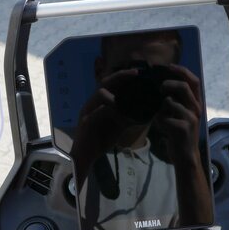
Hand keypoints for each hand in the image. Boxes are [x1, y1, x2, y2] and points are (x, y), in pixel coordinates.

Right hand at [70, 69, 137, 184]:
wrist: (84, 156)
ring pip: (100, 94)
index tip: (137, 73)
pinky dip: (110, 111)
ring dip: (116, 95)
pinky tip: (121, 116)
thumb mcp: (117, 126)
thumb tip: (144, 112)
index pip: (109, 83)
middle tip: (136, 74)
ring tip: (128, 101)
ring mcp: (87, 111)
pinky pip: (98, 111)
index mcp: (98, 103)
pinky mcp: (86, 122)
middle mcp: (92, 103)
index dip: (122, 76)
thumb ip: (127, 116)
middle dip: (120, 76)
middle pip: (104, 83)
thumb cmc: (100, 140)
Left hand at [156, 64, 202, 164]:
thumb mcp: (180, 114)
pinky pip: (164, 118)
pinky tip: (162, 129)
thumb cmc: (179, 133)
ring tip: (161, 118)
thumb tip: (162, 85)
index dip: (182, 71)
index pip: (194, 81)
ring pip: (170, 102)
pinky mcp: (184, 128)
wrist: (185, 156)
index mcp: (196, 103)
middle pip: (183, 87)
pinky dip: (159, 122)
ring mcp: (191, 118)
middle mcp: (197, 108)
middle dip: (168, 84)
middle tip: (160, 89)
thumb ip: (175, 101)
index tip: (169, 66)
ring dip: (160, 109)